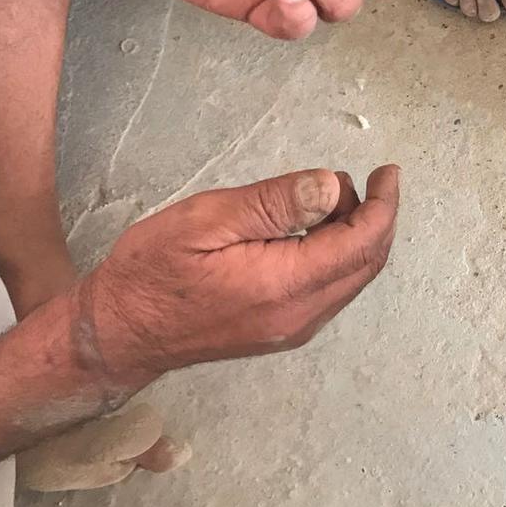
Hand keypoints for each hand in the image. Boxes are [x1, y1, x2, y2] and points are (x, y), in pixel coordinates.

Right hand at [81, 166, 400, 383]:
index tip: (388, 172)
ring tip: (330, 199)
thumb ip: (274, 203)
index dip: (384, 204)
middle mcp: (301, 315)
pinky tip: (314, 230)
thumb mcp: (207, 220)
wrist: (117, 334)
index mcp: (286, 285)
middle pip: (367, 262)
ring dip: (357, 236)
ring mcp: (294, 328)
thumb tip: (332, 186)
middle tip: (366, 179)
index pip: (362, 242)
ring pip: (352, 277)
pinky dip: (338, 255)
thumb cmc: (150, 273)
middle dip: (376, 217)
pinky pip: (331, 289)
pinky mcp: (283, 331)